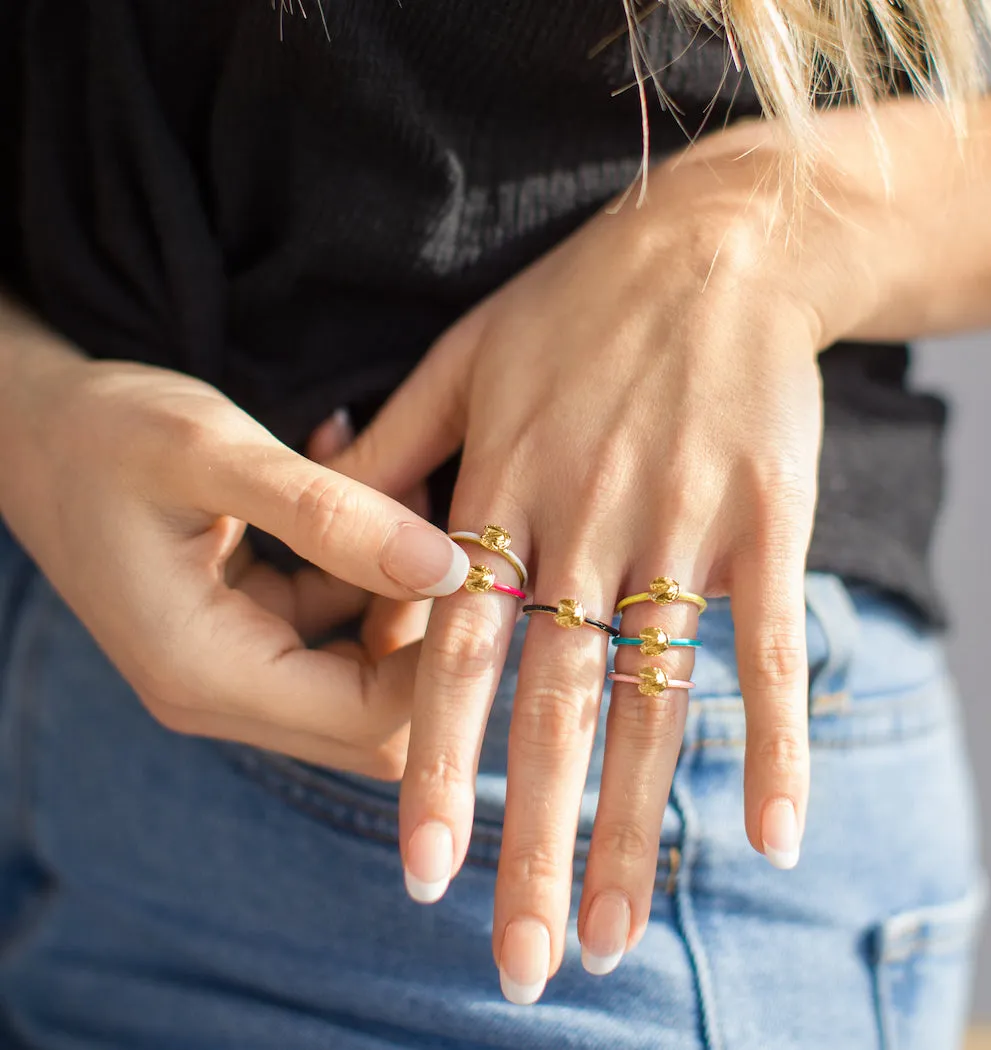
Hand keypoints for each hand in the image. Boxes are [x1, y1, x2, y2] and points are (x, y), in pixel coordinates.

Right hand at [0, 341, 467, 777]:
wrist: (31, 428)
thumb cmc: (106, 433)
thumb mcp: (215, 454)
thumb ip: (332, 515)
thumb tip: (451, 568)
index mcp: (207, 673)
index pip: (373, 720)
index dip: (442, 657)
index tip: (476, 564)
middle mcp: (221, 694)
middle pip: (378, 716)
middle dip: (426, 629)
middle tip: (438, 525)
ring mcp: (234, 669)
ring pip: (366, 672)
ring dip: (400, 592)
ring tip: (396, 490)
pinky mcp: (246, 635)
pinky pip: (338, 629)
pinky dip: (366, 572)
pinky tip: (359, 492)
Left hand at [331, 137, 834, 997]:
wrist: (718, 246)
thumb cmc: (581, 302)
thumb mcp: (462, 354)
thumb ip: (394, 446)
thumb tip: (331, 512)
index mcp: (504, 492)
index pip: (457, 652)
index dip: (436, 766)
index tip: (423, 869)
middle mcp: (584, 523)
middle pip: (551, 704)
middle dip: (531, 841)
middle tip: (519, 958)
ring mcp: (678, 524)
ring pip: (650, 697)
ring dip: (636, 825)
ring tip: (619, 933)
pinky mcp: (764, 520)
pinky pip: (766, 644)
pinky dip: (770, 739)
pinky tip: (774, 831)